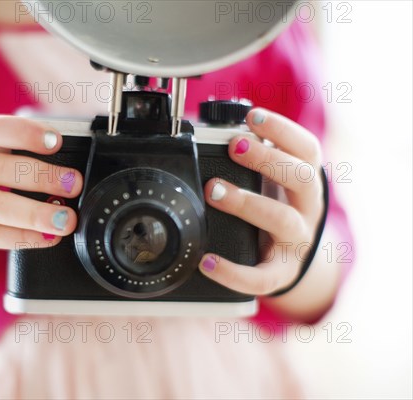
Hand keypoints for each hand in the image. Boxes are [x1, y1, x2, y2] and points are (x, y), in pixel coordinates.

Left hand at [199, 108, 323, 294]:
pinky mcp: (281, 273)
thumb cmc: (276, 207)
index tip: (253, 115)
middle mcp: (308, 208)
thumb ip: (254, 158)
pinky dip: (233, 271)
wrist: (292, 256)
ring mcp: (297, 241)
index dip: (282, 129)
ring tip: (214, 190)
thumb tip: (215, 128)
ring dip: (247, 201)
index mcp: (306, 181)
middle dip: (267, 159)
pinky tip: (207, 261)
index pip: (306, 149)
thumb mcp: (274, 181)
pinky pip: (260, 277)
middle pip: (300, 178)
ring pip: (281, 219)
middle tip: (235, 145)